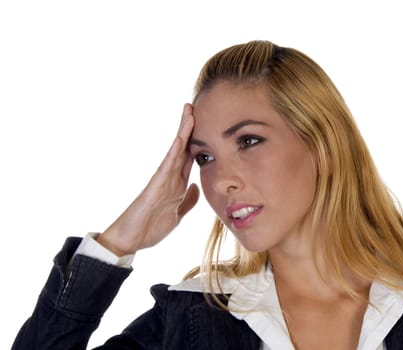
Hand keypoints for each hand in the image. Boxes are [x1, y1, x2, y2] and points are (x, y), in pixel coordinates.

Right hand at [97, 104, 199, 255]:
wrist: (130, 241)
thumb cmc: (150, 227)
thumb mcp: (178, 214)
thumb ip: (188, 200)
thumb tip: (196, 186)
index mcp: (177, 184)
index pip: (190, 157)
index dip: (201, 141)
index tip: (210, 125)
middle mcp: (170, 177)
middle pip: (183, 148)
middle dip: (190, 128)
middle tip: (196, 106)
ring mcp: (161, 180)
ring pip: (175, 151)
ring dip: (183, 132)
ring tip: (189, 113)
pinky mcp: (154, 188)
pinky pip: (165, 167)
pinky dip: (173, 153)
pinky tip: (180, 140)